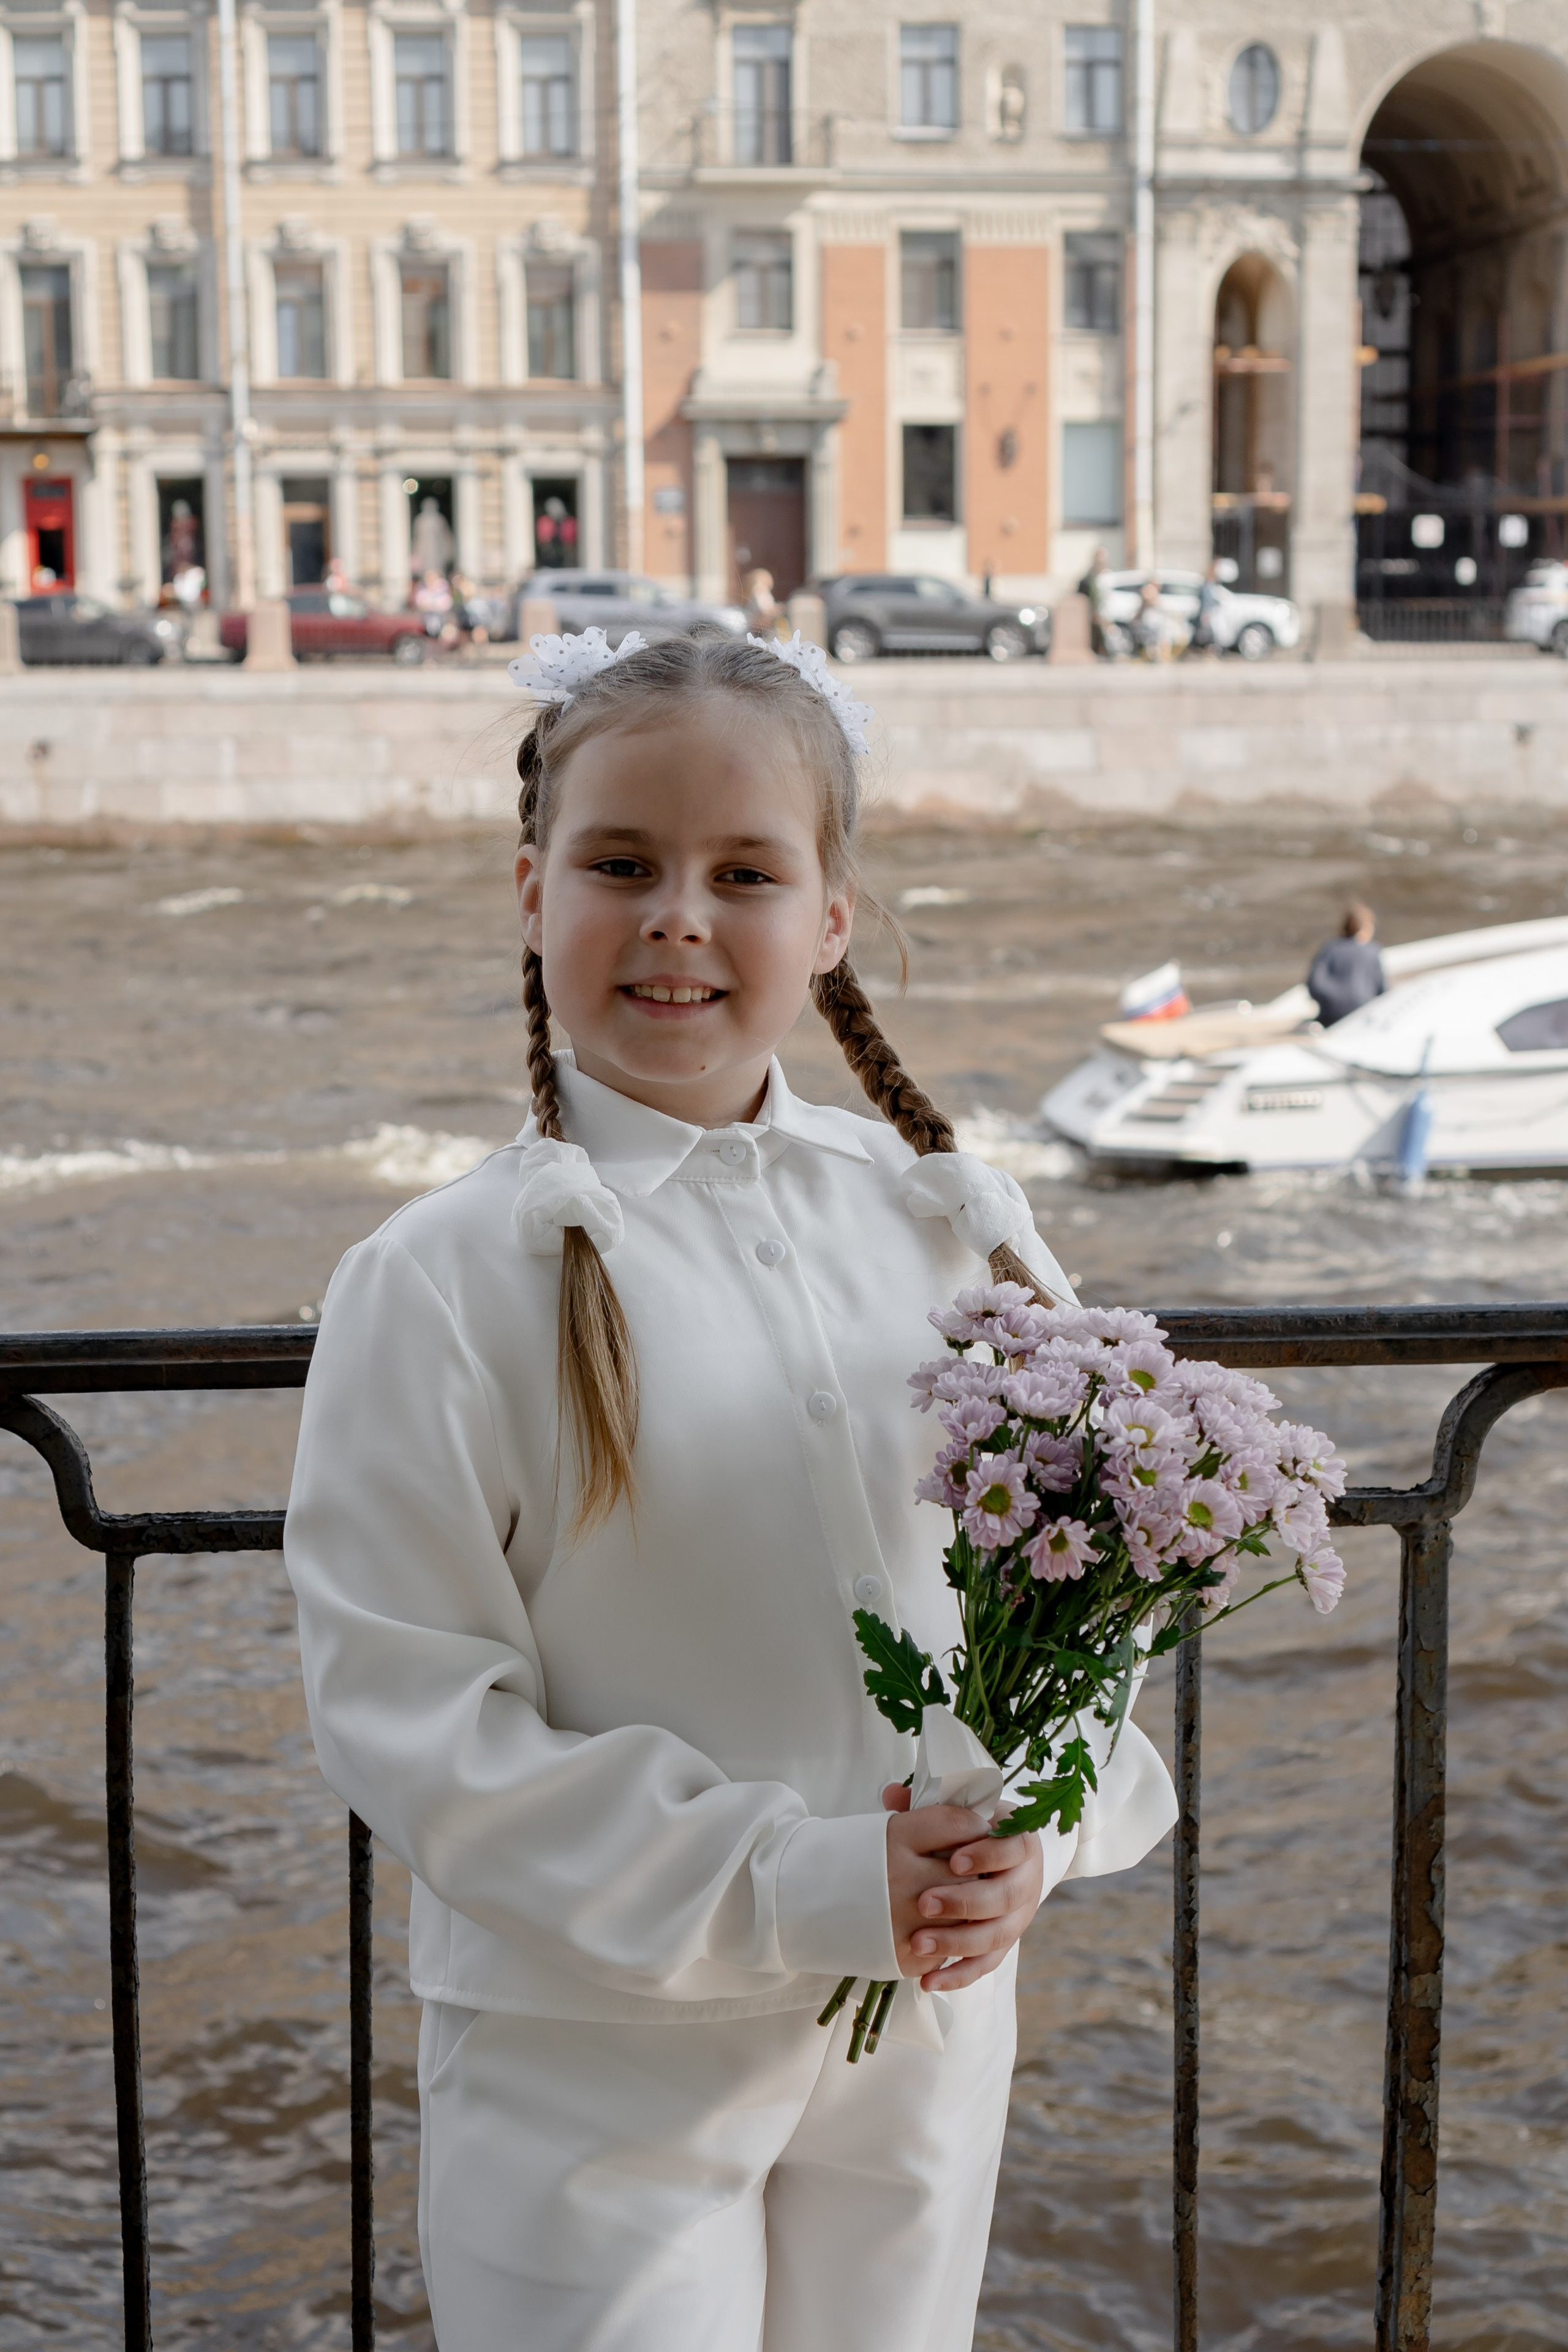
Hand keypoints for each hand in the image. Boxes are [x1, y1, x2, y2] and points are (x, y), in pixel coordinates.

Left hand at [883, 1784, 1044, 1991]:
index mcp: (1020, 1844)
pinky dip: (958, 1975)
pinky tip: (928, 1981)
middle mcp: (1025, 1882)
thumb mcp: (959, 1814)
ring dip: (956, 1941)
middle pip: (1003, 1897)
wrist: (1004, 1862)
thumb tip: (890, 1793)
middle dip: (963, 1902)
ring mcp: (1017, 1918)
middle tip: (924, 1903)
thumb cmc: (973, 1833)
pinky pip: (985, 1965)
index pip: (1013, 1848)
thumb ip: (929, 1806)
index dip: (987, 1855)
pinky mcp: (1003, 1945)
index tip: (954, 1860)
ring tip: (918, 1944)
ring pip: (994, 1935)